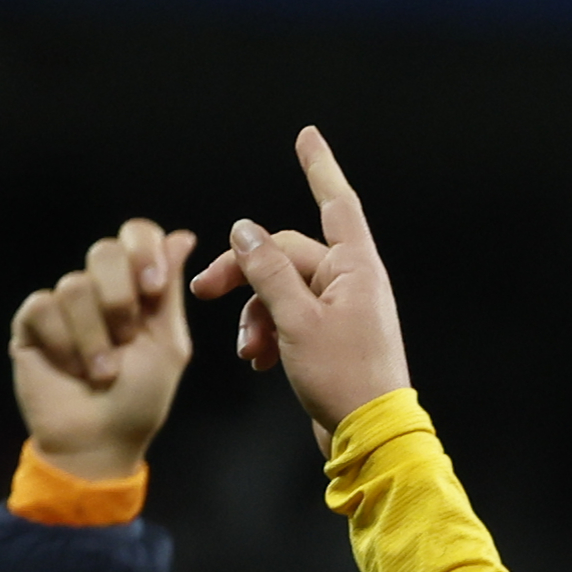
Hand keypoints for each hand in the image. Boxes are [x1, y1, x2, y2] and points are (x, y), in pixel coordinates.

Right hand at [8, 218, 195, 478]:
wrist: (99, 437)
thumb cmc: (139, 396)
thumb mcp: (167, 343)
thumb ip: (168, 291)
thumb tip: (182, 236)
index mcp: (138, 287)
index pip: (137, 235)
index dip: (143, 250)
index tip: (153, 288)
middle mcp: (100, 287)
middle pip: (104, 250)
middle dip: (120, 298)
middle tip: (127, 338)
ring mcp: (63, 303)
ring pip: (74, 285)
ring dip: (94, 337)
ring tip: (101, 372)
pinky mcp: (31, 322)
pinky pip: (42, 308)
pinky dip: (64, 344)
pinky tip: (71, 369)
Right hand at [195, 126, 410, 438]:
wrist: (368, 435)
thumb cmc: (342, 377)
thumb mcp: (295, 320)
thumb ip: (267, 271)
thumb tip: (244, 229)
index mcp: (355, 268)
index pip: (336, 203)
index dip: (319, 168)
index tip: (307, 136)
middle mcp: (351, 281)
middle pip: (285, 254)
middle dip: (244, 273)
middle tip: (203, 293)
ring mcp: (341, 309)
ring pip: (280, 289)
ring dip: (255, 314)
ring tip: (247, 351)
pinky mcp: (329, 337)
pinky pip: (287, 318)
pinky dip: (267, 334)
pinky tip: (257, 362)